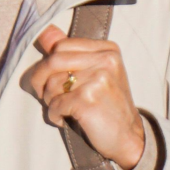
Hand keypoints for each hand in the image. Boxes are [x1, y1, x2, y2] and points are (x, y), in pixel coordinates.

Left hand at [22, 25, 147, 169]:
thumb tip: (45, 32)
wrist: (129, 137)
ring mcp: (98, 79)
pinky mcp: (88, 99)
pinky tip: (64, 119)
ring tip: (62, 109)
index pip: (62, 45)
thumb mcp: (97, 73)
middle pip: (53, 61)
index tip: (48, 78)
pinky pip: (56, 104)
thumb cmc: (109, 105)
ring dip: (49, 100)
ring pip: (52, 83)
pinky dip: (54, 114)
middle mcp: (105, 60)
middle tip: (45, 95)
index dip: (47, 63)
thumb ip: (71, 53)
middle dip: (40, 80)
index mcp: (107, 50)